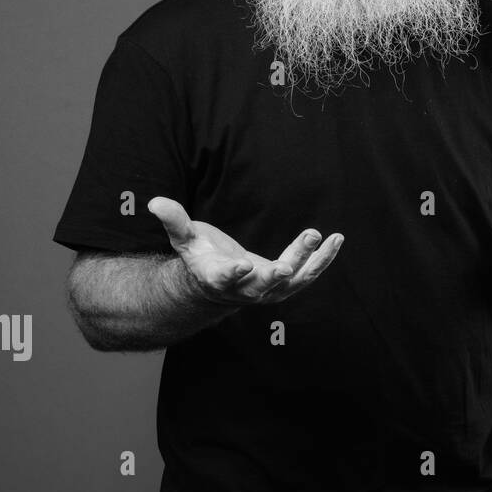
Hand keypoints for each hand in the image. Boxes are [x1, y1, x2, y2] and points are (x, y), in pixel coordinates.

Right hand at [147, 196, 343, 305]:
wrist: (215, 285)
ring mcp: (268, 289)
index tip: (242, 264)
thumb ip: (174, 221)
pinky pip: (308, 274)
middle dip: (274, 276)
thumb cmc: (200, 257)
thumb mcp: (185, 238)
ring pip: (292, 281)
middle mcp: (244, 289)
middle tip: (287, 266)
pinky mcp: (285, 284)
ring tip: (328, 238)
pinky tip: (336, 240)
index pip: (224, 278)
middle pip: (262, 286)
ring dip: (311, 262)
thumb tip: (155, 201)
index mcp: (217, 278)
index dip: (233, 273)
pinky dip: (323, 259)